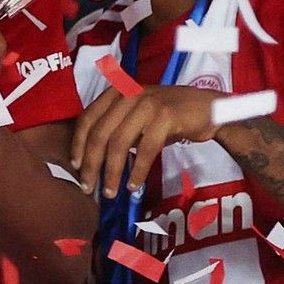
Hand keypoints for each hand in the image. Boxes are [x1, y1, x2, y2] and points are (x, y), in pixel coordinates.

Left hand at [70, 86, 222, 199]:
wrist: (208, 108)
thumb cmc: (168, 116)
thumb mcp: (136, 116)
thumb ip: (116, 128)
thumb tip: (92, 159)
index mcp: (116, 92)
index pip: (87, 118)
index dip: (78, 143)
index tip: (76, 166)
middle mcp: (128, 94)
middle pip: (100, 133)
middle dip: (92, 164)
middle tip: (88, 187)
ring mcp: (147, 103)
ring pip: (119, 142)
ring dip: (112, 171)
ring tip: (110, 191)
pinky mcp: (166, 116)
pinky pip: (146, 149)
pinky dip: (138, 170)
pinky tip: (134, 185)